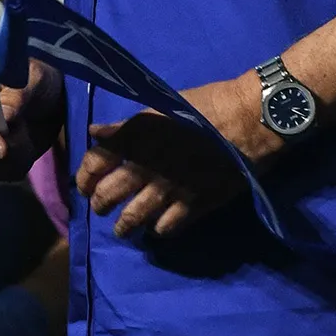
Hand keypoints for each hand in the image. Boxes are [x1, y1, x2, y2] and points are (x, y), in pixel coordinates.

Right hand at [0, 61, 60, 182]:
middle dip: (7, 146)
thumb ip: (18, 95)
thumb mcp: (36, 79)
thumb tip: (2, 116)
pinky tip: (25, 148)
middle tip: (27, 129)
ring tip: (28, 135)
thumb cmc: (39, 82)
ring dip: (14, 156)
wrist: (50, 102)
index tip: (3, 148)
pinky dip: (15, 166)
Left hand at [77, 108, 245, 239]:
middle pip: (107, 195)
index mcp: (137, 136)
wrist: (251, 119)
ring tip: (123, 229)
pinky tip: (158, 227)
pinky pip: (165, 228)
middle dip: (99, 205)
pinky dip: (157, 230)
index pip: (94, 163)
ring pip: (131, 218)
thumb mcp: (163, 106)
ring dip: (123, 226)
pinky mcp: (193, 205)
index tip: (85, 185)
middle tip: (102, 208)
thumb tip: (96, 134)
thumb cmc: (209, 105)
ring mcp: (169, 189)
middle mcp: (146, 166)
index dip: (84, 177)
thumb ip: (128, 125)